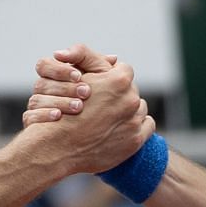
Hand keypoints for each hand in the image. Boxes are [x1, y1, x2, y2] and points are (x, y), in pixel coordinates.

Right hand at [19, 44, 152, 174]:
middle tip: (105, 104)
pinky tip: (122, 128)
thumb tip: (114, 59)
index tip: (104, 86)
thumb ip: (92, 61)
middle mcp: (130, 99)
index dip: (113, 77)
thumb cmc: (63, 110)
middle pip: (132, 91)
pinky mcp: (135, 140)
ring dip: (129, 111)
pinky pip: (147, 126)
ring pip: (140, 108)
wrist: (58, 146)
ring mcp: (134, 121)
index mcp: (118, 81)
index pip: (124, 70)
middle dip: (120, 96)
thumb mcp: (75, 77)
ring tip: (111, 118)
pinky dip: (138, 126)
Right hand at [24, 43, 116, 121]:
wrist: (110, 119)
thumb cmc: (104, 88)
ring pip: (36, 100)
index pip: (43, 65)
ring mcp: (37, 106)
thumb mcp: (98, 68)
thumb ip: (82, 54)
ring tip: (78, 107)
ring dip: (59, 102)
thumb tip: (59, 53)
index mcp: (53, 73)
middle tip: (86, 93)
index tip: (78, 76)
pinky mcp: (34, 123)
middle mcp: (43, 89)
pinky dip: (44, 115)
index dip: (58, 70)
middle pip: (41, 84)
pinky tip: (59, 116)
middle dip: (64, 88)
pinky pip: (30, 117)